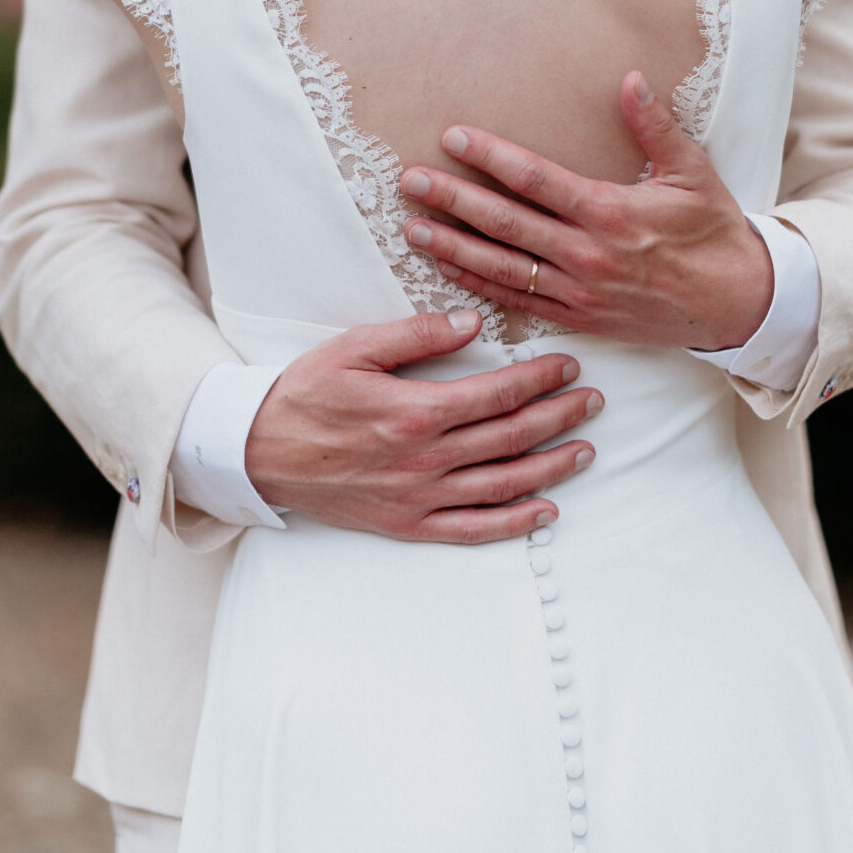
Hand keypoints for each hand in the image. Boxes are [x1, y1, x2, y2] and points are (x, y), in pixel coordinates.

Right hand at [244, 307, 600, 543]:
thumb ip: (417, 335)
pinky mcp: (410, 525)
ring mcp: (420, 497)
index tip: (569, 366)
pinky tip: (546, 511)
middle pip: (510, 438)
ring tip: (585, 449)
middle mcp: (425, 459)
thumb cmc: (306, 393)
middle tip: (593, 401)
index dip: (539, 379)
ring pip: (503, 485)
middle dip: (559, 417)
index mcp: (415, 411)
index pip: (497, 393)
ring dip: (551, 467)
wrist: (259, 451)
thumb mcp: (354, 348)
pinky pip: (473, 529)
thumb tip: (473, 322)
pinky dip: (514, 523)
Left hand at [399, 73, 773, 351]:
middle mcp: (587, 254)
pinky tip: (449, 270)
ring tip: (413, 229)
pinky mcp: (580, 319)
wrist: (738, 305)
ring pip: (502, 267)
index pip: (535, 179)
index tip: (453, 138)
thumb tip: (630, 79)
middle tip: (410, 182)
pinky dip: (479, 286)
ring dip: (453, 247)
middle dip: (453, 200)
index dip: (490, 157)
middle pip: (505, 223)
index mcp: (610, 212)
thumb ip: (655, 127)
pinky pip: (518, 302)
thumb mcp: (692, 174)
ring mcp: (579, 292)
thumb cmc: (714, 233)